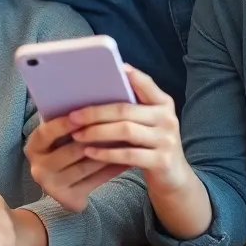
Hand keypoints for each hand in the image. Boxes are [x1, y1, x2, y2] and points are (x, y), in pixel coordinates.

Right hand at [25, 118, 129, 213]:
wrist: (65, 186)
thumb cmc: (66, 148)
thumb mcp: (60, 136)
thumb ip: (69, 121)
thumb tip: (90, 100)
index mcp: (34, 147)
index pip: (46, 133)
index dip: (63, 124)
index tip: (81, 114)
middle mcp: (38, 168)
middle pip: (70, 151)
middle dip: (95, 138)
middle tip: (118, 125)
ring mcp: (52, 186)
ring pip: (85, 166)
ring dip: (107, 153)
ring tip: (127, 141)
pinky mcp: (68, 200)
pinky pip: (94, 181)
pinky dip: (111, 170)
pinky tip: (126, 160)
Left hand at [68, 65, 190, 192]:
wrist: (173, 177)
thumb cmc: (151, 144)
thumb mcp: (148, 123)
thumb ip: (132, 107)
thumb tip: (97, 89)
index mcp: (163, 104)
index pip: (146, 84)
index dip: (130, 76)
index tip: (112, 68)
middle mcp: (168, 118)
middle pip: (126, 110)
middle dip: (96, 113)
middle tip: (73, 117)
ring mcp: (166, 140)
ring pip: (125, 131)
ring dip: (97, 132)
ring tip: (77, 135)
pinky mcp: (161, 161)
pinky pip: (128, 155)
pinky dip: (106, 153)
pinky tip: (89, 152)